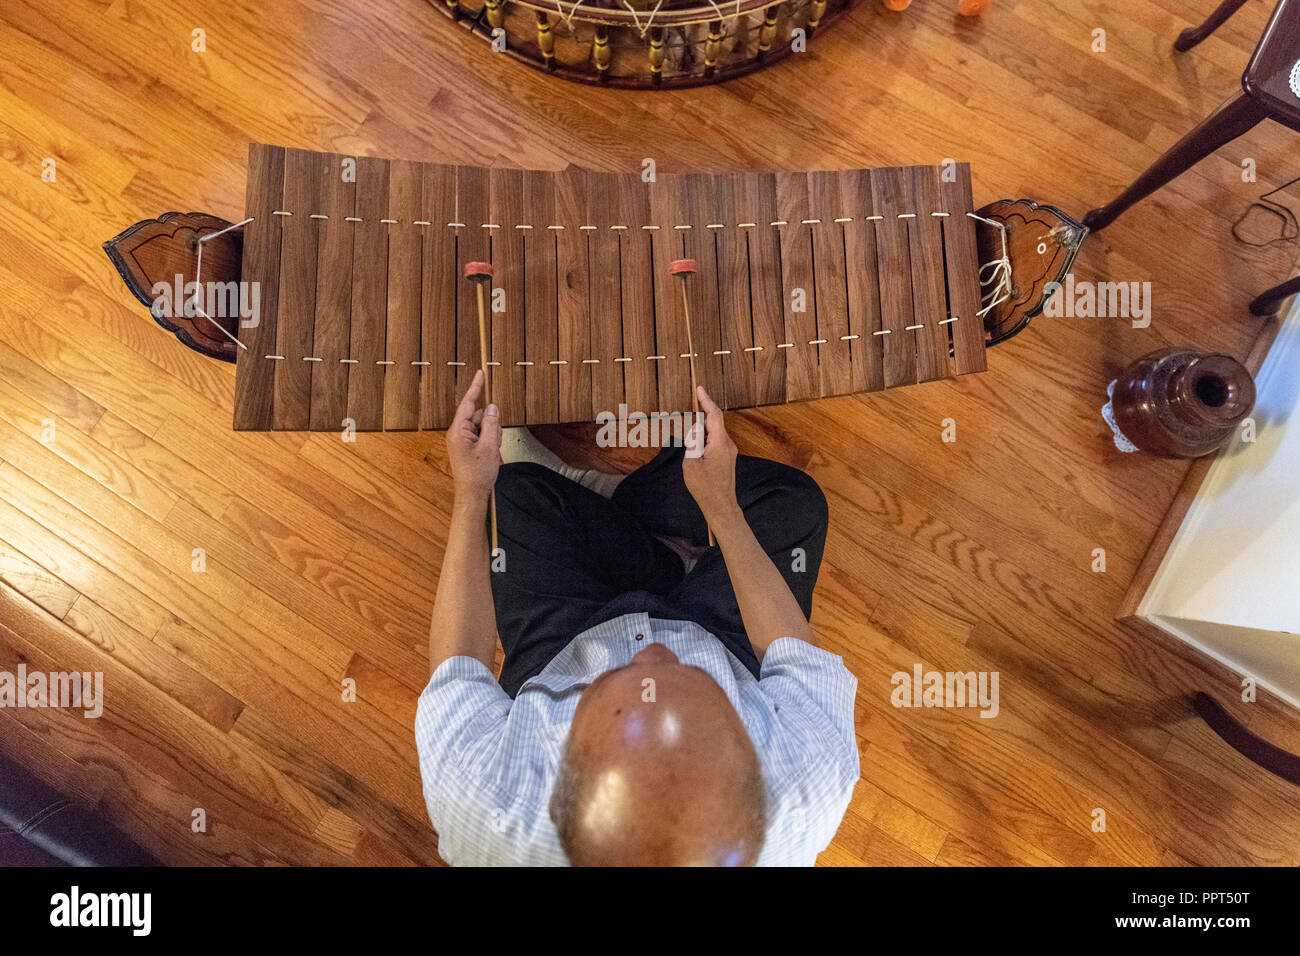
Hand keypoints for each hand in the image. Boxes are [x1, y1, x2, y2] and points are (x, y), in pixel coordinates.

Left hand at [446, 370, 500, 499]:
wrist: (473, 494)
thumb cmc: (477, 474)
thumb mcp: (489, 446)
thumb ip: (492, 424)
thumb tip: (493, 408)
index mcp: (458, 430)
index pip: (469, 404)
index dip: (475, 388)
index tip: (480, 374)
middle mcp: (458, 433)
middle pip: (479, 415)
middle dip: (491, 424)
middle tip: (494, 440)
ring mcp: (463, 440)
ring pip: (483, 425)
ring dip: (492, 434)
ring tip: (492, 450)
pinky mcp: (468, 446)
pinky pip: (482, 435)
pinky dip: (490, 440)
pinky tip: (491, 452)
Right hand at [682, 385, 738, 524]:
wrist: (721, 506)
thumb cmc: (705, 488)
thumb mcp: (690, 464)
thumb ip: (692, 443)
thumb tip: (695, 432)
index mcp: (719, 443)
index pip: (713, 415)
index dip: (706, 400)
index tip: (700, 389)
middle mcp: (728, 444)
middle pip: (711, 424)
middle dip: (697, 428)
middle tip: (690, 448)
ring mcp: (729, 451)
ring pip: (712, 434)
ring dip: (700, 439)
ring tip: (694, 460)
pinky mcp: (727, 457)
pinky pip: (714, 442)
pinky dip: (704, 444)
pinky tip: (698, 458)